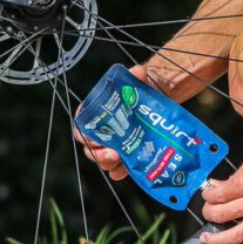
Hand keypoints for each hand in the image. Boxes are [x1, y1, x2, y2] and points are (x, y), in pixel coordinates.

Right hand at [74, 64, 153, 180]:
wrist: (160, 98)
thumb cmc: (141, 87)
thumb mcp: (138, 78)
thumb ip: (135, 74)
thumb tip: (138, 72)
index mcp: (97, 111)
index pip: (82, 123)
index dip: (82, 131)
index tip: (90, 135)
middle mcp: (101, 129)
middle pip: (89, 146)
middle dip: (97, 152)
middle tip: (112, 153)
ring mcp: (113, 143)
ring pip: (102, 158)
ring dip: (107, 163)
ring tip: (120, 161)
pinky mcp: (126, 154)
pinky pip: (117, 167)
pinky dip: (119, 171)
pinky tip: (126, 171)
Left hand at [199, 141, 242, 243]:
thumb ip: (238, 173)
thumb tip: (220, 184)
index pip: (218, 194)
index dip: (208, 195)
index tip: (208, 194)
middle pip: (221, 214)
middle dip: (208, 213)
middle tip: (207, 211)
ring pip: (234, 236)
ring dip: (216, 239)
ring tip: (208, 238)